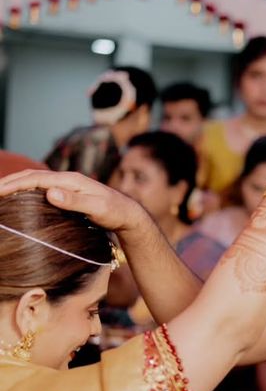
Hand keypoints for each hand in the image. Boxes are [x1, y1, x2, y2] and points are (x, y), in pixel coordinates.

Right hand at [0, 170, 142, 231]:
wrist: (127, 214)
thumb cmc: (114, 212)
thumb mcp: (96, 208)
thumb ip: (75, 201)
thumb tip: (50, 192)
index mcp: (70, 180)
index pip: (35, 179)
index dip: (14, 184)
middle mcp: (67, 180)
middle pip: (31, 176)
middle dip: (9, 182)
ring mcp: (67, 186)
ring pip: (35, 181)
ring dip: (16, 184)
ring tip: (1, 192)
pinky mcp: (68, 193)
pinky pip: (42, 188)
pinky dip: (27, 190)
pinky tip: (21, 199)